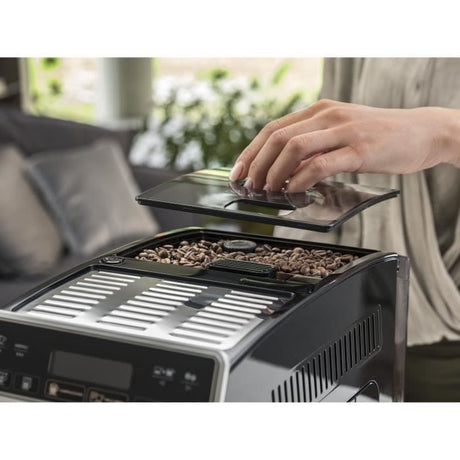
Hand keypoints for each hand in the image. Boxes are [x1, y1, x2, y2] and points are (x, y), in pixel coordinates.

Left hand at [230, 99, 459, 191]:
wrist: (422, 132)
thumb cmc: (379, 138)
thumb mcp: (340, 134)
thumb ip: (314, 147)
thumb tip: (284, 170)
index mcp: (319, 110)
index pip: (272, 128)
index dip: (250, 151)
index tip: (238, 172)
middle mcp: (327, 115)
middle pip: (277, 137)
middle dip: (256, 164)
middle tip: (249, 186)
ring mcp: (343, 130)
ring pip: (294, 147)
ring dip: (274, 172)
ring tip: (268, 190)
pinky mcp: (359, 149)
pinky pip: (320, 164)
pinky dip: (301, 179)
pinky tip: (294, 191)